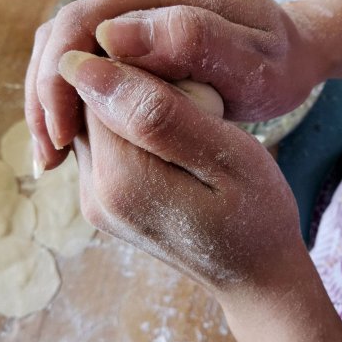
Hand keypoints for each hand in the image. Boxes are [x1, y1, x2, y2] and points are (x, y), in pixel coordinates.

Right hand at [25, 0, 321, 171]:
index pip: (86, 24)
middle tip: (48, 152)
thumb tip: (108, 41)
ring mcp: (144, 13)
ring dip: (55, 97)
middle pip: (68, 33)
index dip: (61, 81)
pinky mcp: (144, 36)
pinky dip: (78, 98)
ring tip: (55, 149)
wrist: (294, 55)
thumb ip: (189, 42)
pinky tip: (79, 132)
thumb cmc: (280, 67)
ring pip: (74, 48)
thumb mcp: (250, 61)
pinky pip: (97, 62)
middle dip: (47, 93)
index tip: (59, 136)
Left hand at [59, 50, 300, 290]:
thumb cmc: (256, 214)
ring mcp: (96, 203)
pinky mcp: (105, 203)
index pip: (97, 89)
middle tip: (193, 112)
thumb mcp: (226, 157)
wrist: (252, 272)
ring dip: (136, 111)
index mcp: (122, 180)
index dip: (139, 70)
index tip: (187, 91)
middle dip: (136, 92)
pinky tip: (172, 148)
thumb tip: (85, 69)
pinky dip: (134, 134)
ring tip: (185, 131)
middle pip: (91, 107)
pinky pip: (106, 147)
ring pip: (97, 124)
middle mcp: (95, 194)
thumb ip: (155, 114)